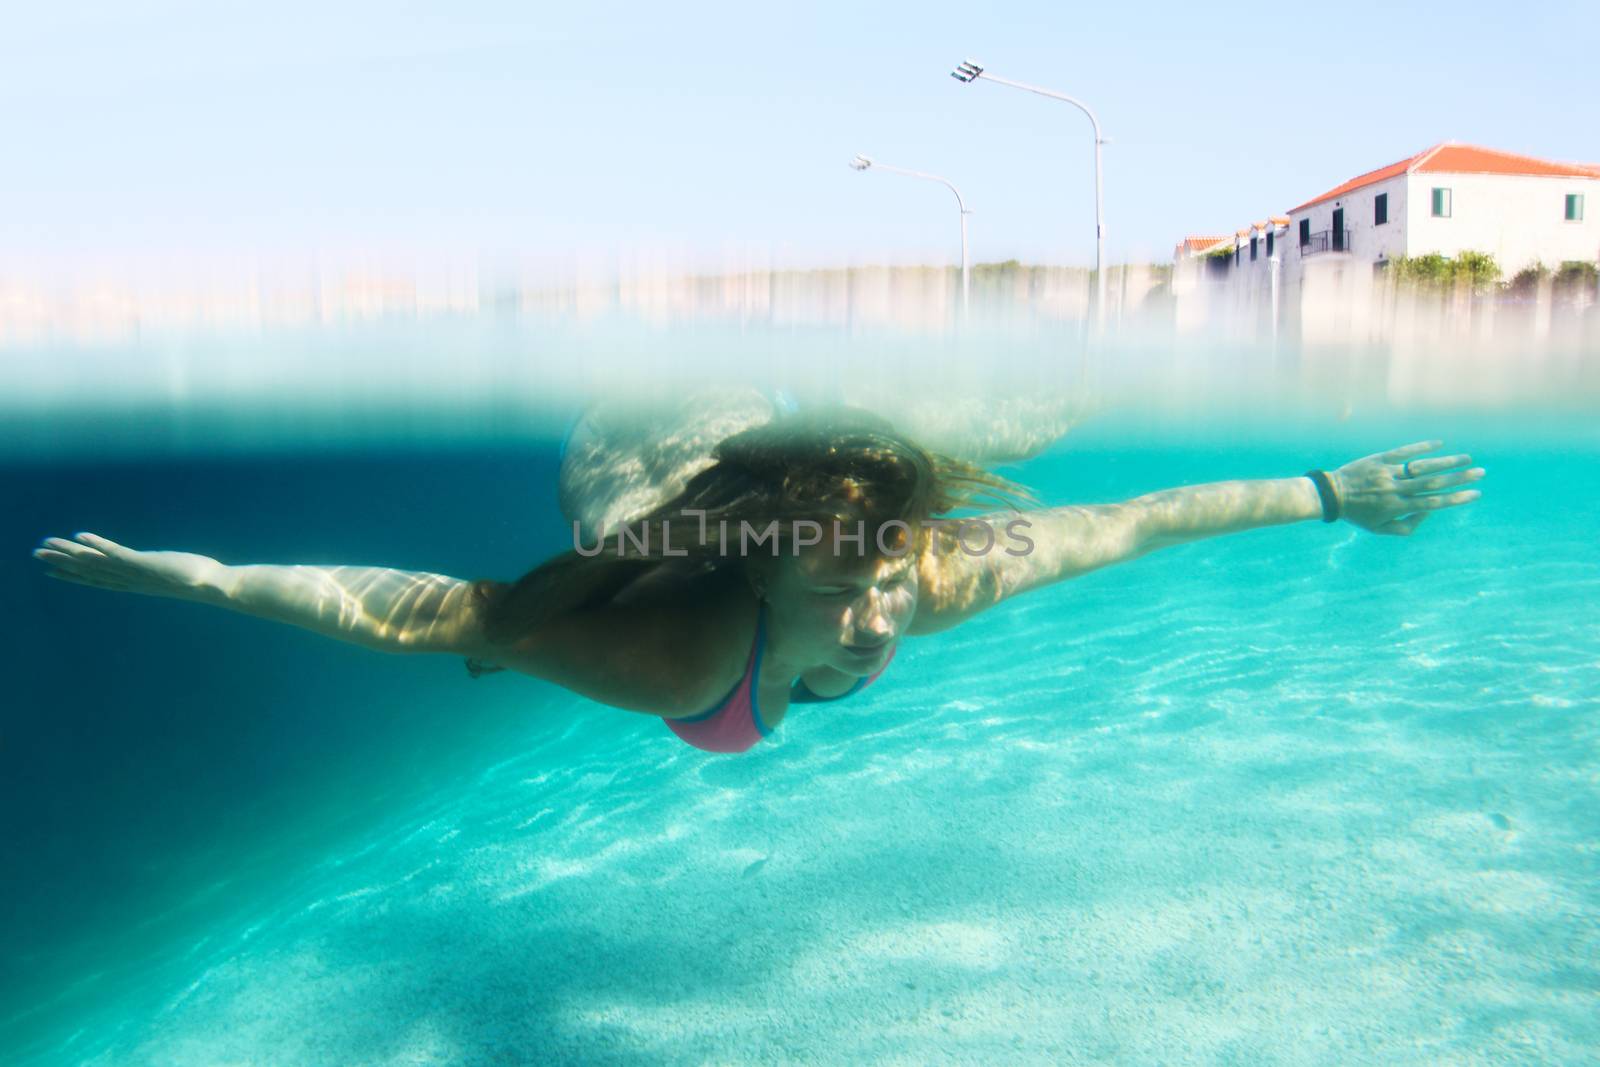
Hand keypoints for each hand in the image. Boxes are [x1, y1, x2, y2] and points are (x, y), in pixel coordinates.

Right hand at [32, 533, 228, 601]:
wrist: (219, 588)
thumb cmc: (206, 583)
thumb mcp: (179, 577)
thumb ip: (168, 573)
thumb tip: (172, 571)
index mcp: (138, 584)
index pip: (101, 580)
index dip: (76, 576)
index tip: (55, 570)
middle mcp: (133, 580)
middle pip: (90, 572)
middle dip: (63, 563)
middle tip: (38, 554)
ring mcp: (138, 572)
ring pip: (96, 563)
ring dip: (71, 553)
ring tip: (47, 543)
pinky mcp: (147, 564)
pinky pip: (116, 554)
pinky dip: (99, 546)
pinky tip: (81, 536)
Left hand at [1331, 441, 1483, 535]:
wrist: (1331, 495)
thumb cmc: (1358, 515)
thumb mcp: (1380, 529)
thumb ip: (1406, 526)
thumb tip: (1429, 511)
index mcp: (1396, 508)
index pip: (1433, 503)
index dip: (1456, 498)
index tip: (1476, 494)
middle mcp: (1394, 490)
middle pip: (1432, 483)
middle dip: (1459, 478)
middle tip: (1480, 473)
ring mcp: (1387, 473)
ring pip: (1421, 466)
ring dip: (1447, 462)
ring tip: (1467, 459)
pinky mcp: (1379, 459)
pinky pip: (1404, 451)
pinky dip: (1422, 447)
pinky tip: (1440, 444)